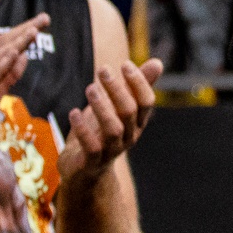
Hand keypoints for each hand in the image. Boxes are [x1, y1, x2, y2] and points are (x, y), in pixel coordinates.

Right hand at [0, 18, 49, 169]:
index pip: (2, 46)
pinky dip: (0, 65)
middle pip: (0, 46)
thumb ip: (6, 78)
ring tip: (33, 30)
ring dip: (15, 43)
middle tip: (44, 18)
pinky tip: (14, 54)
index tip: (41, 22)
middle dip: (23, 31)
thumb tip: (22, 56)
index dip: (22, 33)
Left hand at [60, 57, 163, 186]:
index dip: (139, 83)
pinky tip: (74, 112)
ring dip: (101, 107)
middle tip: (103, 70)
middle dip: (117, 89)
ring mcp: (111, 150)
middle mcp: (129, 136)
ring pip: (113, 129)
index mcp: (137, 122)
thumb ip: (135, 86)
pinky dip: (83, 129)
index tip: (125, 64)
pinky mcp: (92, 161)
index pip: (146, 102)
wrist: (84, 169)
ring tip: (90, 88)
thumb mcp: (117, 107)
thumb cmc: (101, 132)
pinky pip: (92, 146)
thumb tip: (158, 63)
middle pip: (129, 112)